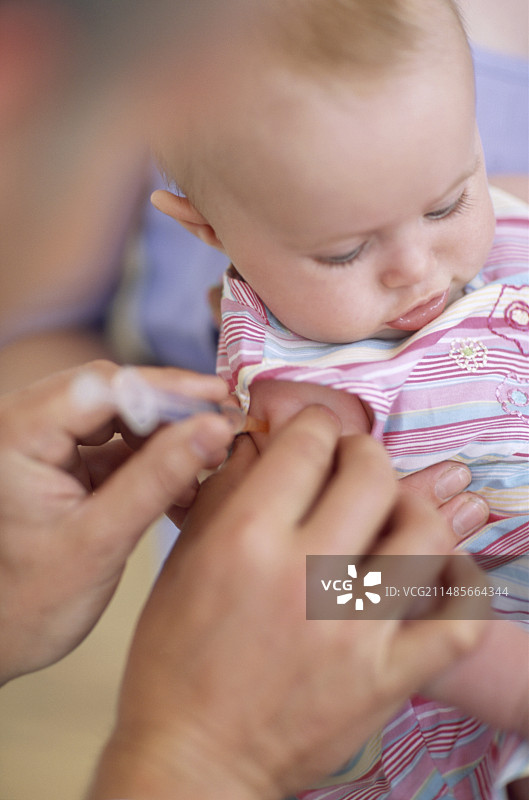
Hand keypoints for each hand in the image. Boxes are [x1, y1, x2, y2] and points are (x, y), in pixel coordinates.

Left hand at [0, 360, 234, 683]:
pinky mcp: (60, 460)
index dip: (167, 388)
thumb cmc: (31, 602)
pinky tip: (182, 478)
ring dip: (164, 433)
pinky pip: (114, 439)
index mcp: (17, 435)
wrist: (0, 638)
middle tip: (222, 424)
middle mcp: (23, 425)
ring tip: (204, 460)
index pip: (102, 387)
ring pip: (117, 412)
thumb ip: (159, 479)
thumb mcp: (102, 539)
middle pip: (111, 391)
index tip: (218, 397)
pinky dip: (151, 455)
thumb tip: (214, 429)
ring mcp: (42, 441)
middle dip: (170, 409)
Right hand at [90, 408, 486, 799]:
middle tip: (355, 464)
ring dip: (414, 508)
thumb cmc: (174, 663)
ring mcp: (356, 629)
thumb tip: (257, 444)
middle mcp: (306, 575)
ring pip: (426, 534)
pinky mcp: (387, 676)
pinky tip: (435, 574)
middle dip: (364, 454)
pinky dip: (459, 588)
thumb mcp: (182, 564)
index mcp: (247, 540)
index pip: (307, 445)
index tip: (318, 431)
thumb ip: (224, 494)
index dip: (316, 424)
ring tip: (395, 514)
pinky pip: (457, 619)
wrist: (196, 758)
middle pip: (372, 475)